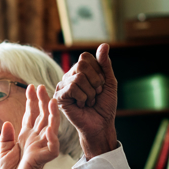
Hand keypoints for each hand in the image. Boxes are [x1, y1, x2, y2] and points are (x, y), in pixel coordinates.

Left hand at [0, 85, 59, 168]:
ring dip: (51, 113)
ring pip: (50, 127)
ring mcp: (41, 148)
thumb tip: (7, 123)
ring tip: (51, 99)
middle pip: (41, 117)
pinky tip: (51, 123)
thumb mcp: (3, 154)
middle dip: (41, 101)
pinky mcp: (45, 157)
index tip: (31, 88)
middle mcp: (35, 140)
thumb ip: (6, 139)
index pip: (30, 116)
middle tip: (41, 86)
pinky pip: (52, 144)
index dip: (31, 102)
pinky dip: (52, 134)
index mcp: (25, 138)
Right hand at [54, 44, 117, 158]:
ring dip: (90, 93)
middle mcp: (69, 76)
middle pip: (81, 65)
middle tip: (96, 94)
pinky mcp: (59, 96)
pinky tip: (82, 105)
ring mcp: (63, 86)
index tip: (101, 85)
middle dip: (95, 81)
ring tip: (89, 101)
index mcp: (80, 70)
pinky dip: (83, 98)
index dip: (98, 71)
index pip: (86, 57)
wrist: (101, 124)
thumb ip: (105, 64)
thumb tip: (104, 45)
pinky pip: (73, 88)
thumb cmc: (105, 104)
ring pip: (78, 77)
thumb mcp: (109, 81)